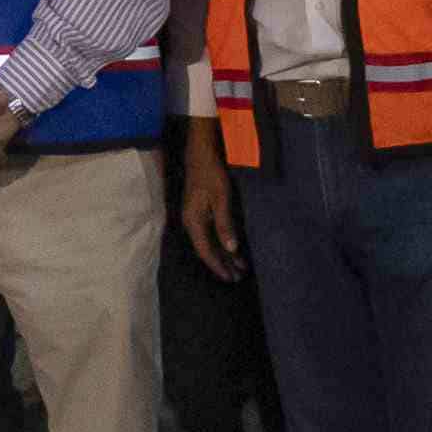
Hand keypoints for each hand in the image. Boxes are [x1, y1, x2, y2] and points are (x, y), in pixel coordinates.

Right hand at [178, 130, 242, 278]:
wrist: (200, 154)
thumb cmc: (211, 174)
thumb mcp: (221, 199)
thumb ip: (224, 225)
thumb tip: (230, 249)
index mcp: (194, 222)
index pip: (205, 251)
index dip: (218, 266)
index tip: (230, 277)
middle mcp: (192, 223)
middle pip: (207, 250)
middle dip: (222, 264)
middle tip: (237, 277)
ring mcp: (195, 218)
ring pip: (210, 242)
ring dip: (224, 254)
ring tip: (239, 267)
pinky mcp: (201, 212)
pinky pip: (211, 233)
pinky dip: (222, 242)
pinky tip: (233, 248)